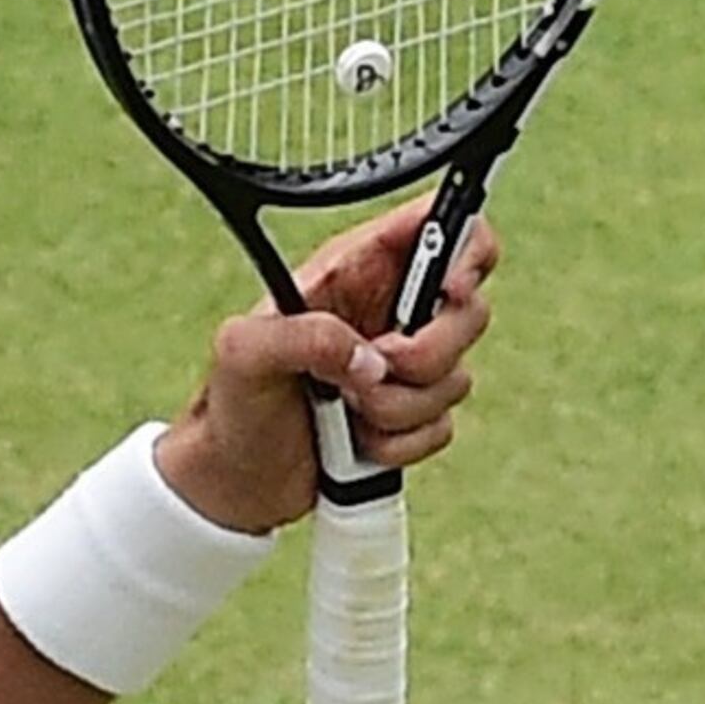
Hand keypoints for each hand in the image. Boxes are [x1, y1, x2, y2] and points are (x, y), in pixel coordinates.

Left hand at [151, 196, 499, 537]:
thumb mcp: (245, 351)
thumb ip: (306, 336)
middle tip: (371, 369)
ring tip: (344, 411)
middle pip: (471, 312)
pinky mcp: (413, 417)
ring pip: (456, 379)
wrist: (236, 478)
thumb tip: (372, 360)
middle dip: (425, 354)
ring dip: (397, 408)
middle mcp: (392, 310)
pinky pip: (441, 428)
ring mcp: (406, 366)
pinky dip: (398, 444)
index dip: (467, 250)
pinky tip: (355, 440)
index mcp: (359, 269)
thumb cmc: (233, 401)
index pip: (445, 225)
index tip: (450, 290)